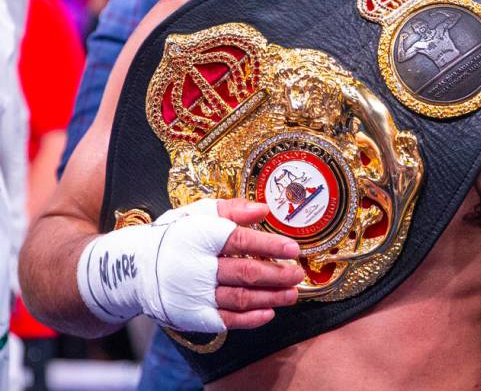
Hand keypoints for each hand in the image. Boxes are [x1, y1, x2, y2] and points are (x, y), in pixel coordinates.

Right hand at [78, 198, 303, 331]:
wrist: (134, 269)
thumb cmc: (174, 235)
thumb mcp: (197, 212)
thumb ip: (232, 208)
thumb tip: (264, 208)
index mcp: (200, 235)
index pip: (240, 239)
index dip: (269, 245)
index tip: (293, 248)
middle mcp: (196, 266)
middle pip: (245, 271)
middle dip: (277, 274)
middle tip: (298, 273)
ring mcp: (194, 294)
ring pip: (240, 298)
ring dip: (271, 297)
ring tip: (292, 293)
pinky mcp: (192, 315)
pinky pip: (226, 320)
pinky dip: (251, 319)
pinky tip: (269, 312)